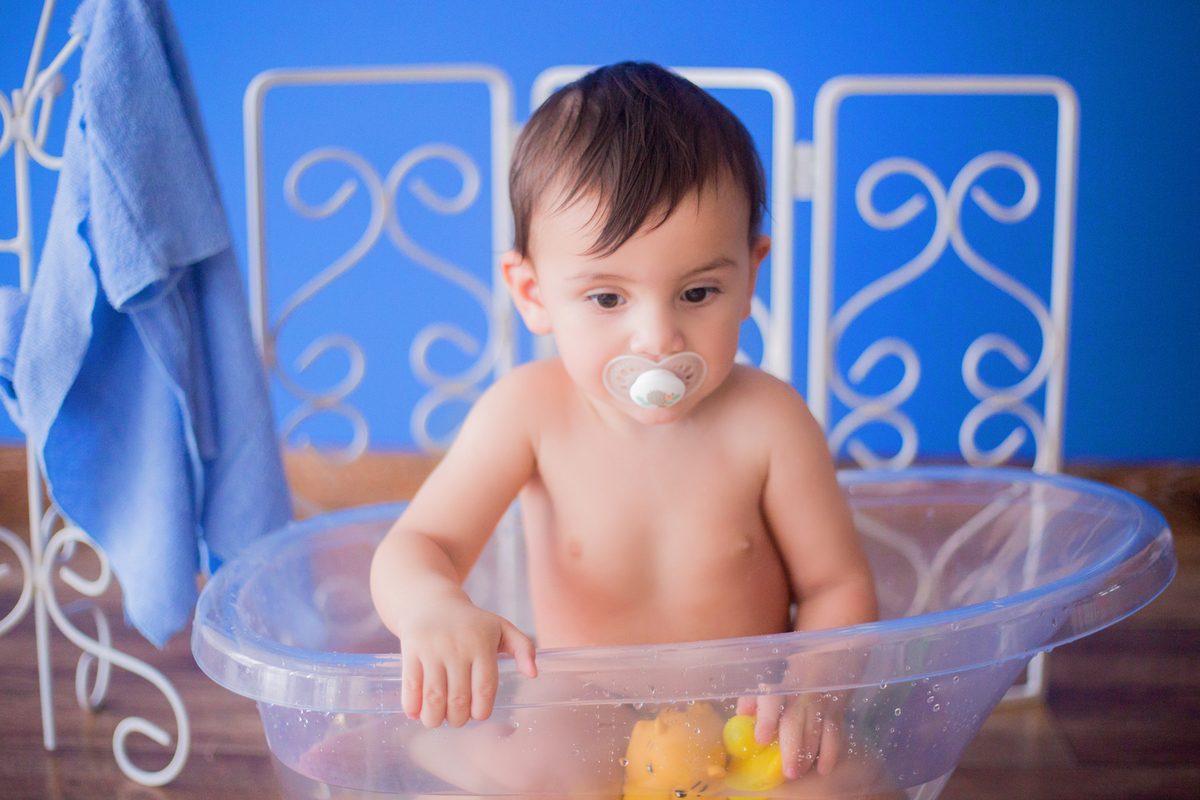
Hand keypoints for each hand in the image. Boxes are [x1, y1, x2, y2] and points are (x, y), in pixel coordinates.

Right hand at [399, 596, 536, 727]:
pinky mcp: (411, 648)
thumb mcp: (502, 628)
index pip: (485, 690)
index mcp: (482, 643)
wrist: (431, 602)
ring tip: (436, 719)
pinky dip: (411, 706)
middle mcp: (458, 646)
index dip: (481, 712)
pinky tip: (415, 711)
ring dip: (433, 718)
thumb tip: (533, 674)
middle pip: (458, 699)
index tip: (477, 714)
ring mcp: (432, 647)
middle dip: (457, 719)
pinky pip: (411, 686)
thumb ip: (524, 648)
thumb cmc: (472, 622)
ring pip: (433, 697)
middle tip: (456, 719)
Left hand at [736, 691, 843, 778]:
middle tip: (788, 772)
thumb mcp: (765, 689)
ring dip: (808, 755)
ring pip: (815, 730)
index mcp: (779, 691)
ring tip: (798, 773)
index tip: (761, 740)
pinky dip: (830, 753)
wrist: (817, 672)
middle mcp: (799, 696)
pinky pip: (835, 734)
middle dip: (791, 749)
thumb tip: (741, 712)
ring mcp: (819, 704)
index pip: (772, 701)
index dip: (766, 720)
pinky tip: (823, 768)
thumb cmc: (785, 690)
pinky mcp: (835, 713)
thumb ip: (751, 700)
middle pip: (795, 722)